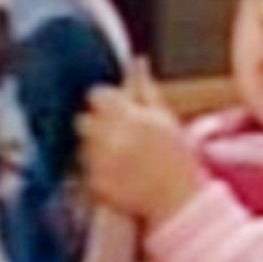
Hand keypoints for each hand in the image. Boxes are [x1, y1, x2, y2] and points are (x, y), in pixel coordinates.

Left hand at [77, 60, 204, 226]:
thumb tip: (137, 61)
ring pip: (83, 145)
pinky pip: (84, 169)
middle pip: (83, 120)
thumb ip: (146, 89)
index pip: (97, 95)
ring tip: (122, 158)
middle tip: (118, 135)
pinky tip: (118, 174)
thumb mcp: (166, 118)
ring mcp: (98, 161)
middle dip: (97, 125)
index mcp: (129, 116)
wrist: (178, 199)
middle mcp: (109, 136)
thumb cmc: (178, 157)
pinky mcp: (92, 183)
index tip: (117, 110)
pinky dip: (97, 170)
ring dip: (96, 147)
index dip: (105, 102)